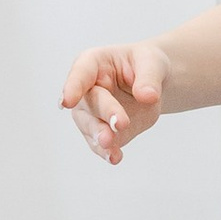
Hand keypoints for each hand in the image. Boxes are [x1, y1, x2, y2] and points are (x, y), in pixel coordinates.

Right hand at [61, 39, 170, 161]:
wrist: (153, 83)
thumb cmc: (146, 64)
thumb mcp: (152, 62)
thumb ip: (149, 78)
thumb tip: (147, 95)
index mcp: (93, 64)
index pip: (80, 74)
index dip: (72, 87)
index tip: (67, 102)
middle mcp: (86, 89)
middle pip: (89, 103)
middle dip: (103, 115)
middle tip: (120, 124)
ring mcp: (93, 113)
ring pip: (90, 127)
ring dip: (99, 138)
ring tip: (111, 148)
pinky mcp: (105, 131)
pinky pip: (101, 144)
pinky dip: (107, 152)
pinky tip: (114, 157)